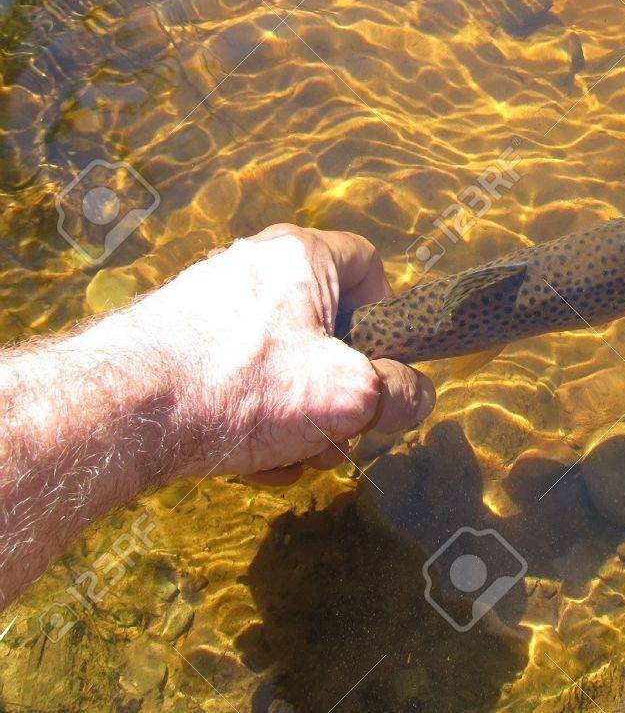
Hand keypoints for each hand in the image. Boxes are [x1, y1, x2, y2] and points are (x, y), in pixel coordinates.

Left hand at [134, 223, 432, 484]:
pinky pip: (237, 382)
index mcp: (301, 256)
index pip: (369, 264)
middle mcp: (252, 268)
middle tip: (333, 432)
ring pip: (282, 364)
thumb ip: (402, 394)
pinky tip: (247, 461)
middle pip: (326, 329)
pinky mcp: (173, 345)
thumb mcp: (352, 396)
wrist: (117, 415)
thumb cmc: (242, 388)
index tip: (377, 366)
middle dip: (338, 392)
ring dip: (298, 418)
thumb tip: (412, 397)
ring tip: (285, 457)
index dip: (386, 317)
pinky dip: (252, 421)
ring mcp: (207, 306)